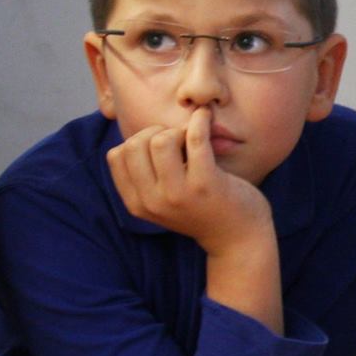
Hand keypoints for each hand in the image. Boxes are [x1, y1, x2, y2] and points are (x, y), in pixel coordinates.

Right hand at [107, 107, 271, 251]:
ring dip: (178, 130)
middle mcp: (153, 202)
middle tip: (178, 141)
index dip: (138, 142)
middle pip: (135, 144)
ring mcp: (178, 194)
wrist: (238, 238)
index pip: (116, 156)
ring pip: (161, 140)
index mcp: (137, 204)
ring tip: (192, 139)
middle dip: (156, 132)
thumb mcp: (162, 201)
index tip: (160, 148)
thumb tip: (141, 132)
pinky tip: (205, 117)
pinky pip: (195, 138)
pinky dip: (200, 120)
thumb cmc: (200, 209)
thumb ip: (145, 176)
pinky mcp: (206, 184)